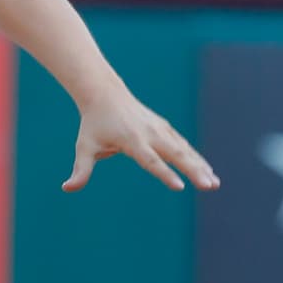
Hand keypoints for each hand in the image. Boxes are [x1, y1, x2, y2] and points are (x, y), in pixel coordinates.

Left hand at [63, 86, 218, 192]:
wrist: (105, 94)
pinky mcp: (164, 128)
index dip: (164, 173)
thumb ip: (80, 170)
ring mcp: (160, 129)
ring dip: (200, 165)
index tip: (179, 186)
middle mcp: (149, 133)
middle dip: (193, 170)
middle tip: (209, 186)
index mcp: (131, 140)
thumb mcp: (85, 147)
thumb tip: (67, 188)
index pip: (150, 160)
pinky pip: (183, 144)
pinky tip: (208, 171)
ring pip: (184, 149)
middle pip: (175, 154)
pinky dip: (196, 157)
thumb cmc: (93, 124)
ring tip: (215, 183)